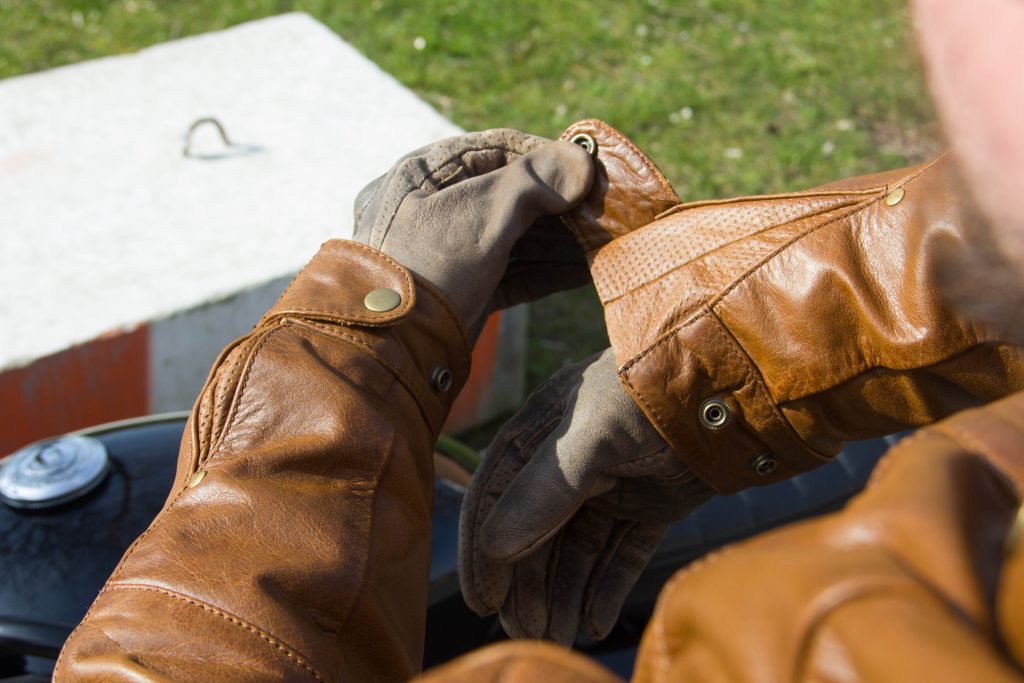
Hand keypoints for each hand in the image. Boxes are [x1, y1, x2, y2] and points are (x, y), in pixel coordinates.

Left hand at [353, 129, 593, 331]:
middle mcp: (432, 210)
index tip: (588, 165)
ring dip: (559, 240)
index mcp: (424, 175)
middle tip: (603, 206)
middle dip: (559, 204)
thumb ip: (534, 184)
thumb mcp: (482, 215)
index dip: (545, 155)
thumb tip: (581, 163)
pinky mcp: (458, 292)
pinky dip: (544, 272)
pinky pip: (508, 273)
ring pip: (512, 237)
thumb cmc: (429, 267)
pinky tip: (584, 271)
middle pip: (508, 196)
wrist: (389, 353)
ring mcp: (445, 254)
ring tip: (604, 240)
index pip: (494, 150)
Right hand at [459, 348, 712, 643]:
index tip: (483, 601)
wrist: (741, 387)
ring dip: (564, 592)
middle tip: (525, 630)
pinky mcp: (655, 503)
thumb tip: (494, 547)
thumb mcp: (594, 435)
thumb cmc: (659, 395)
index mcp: (545, 428)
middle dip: (528, 583)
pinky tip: (594, 620)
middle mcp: (574, 457)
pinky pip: (622, 551)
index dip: (485, 549)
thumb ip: (544, 488)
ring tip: (558, 636)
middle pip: (536, 530)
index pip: (498, 494)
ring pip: (578, 547)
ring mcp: (615, 481)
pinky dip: (607, 584)